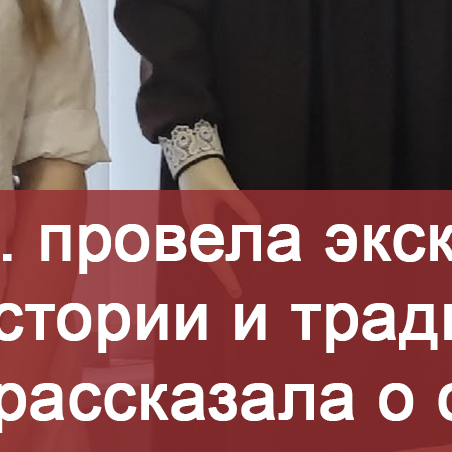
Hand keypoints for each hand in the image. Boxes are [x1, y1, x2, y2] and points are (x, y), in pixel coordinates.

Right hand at [176, 156, 251, 300]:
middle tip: (236, 294)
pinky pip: (208, 242)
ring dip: (219, 266)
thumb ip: (242, 206)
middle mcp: (195, 226)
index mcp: (199, 222)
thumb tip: (258, 224)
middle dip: (222, 276)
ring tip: (232, 282)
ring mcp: (196, 223)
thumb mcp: (228, 189)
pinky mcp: (199, 218)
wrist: (192, 157)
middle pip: (208, 259)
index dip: (225, 275)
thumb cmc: (208, 173)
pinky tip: (226, 259)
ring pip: (207, 252)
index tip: (235, 290)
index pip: (213, 256)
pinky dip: (216, 253)